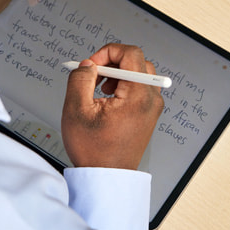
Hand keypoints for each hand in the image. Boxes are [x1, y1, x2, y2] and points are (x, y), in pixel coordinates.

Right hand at [61, 44, 163, 169]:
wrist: (106, 176)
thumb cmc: (95, 151)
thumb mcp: (76, 110)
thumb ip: (80, 78)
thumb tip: (88, 64)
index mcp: (138, 97)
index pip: (131, 53)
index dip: (108, 52)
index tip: (92, 65)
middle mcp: (151, 100)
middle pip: (137, 62)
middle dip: (112, 63)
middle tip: (94, 75)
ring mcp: (152, 108)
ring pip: (139, 74)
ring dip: (117, 74)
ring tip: (99, 90)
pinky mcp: (148, 114)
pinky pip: (139, 88)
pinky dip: (123, 86)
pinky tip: (107, 99)